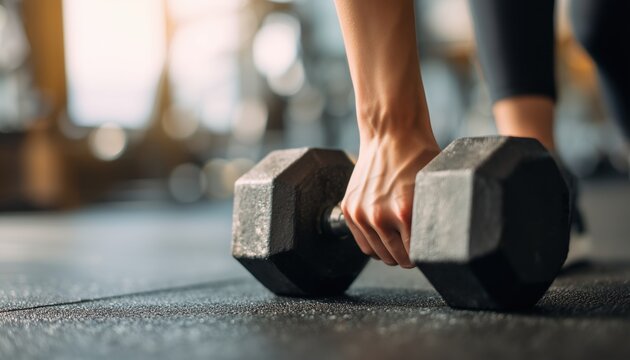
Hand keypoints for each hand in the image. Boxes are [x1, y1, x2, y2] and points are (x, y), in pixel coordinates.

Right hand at [342, 134, 439, 267]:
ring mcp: (360, 213)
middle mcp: (378, 216)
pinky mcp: (349, 209)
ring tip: (401, 237)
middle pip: (396, 259)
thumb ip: (438, 214)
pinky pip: (362, 243)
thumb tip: (450, 238)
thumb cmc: (418, 155)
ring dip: (390, 251)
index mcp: (403, 212)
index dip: (424, 255)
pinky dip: (374, 242)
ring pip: (378, 254)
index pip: (415, 256)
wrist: (391, 133)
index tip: (429, 250)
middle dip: (408, 255)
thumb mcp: (435, 186)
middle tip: (416, 244)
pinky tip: (386, 233)